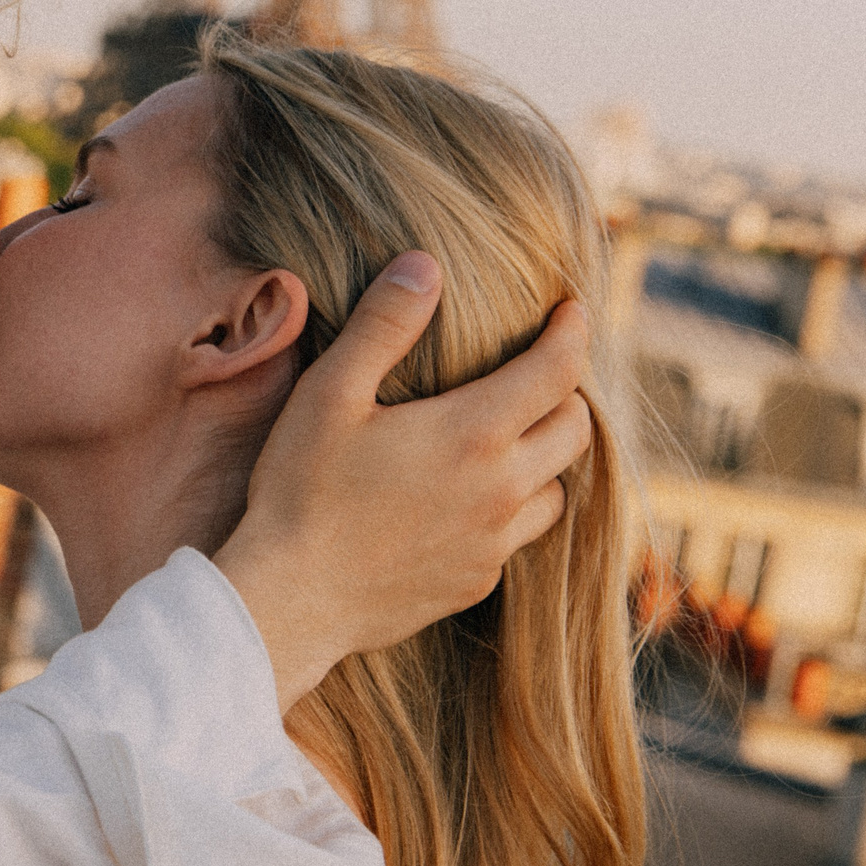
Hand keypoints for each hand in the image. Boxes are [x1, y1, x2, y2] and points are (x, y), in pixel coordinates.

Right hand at [213, 251, 592, 705]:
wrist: (290, 600)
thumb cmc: (302, 491)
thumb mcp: (330, 393)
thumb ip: (383, 325)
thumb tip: (425, 265)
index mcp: (474, 433)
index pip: (558, 370)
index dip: (571, 332)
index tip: (570, 310)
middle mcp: (501, 489)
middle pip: (575, 430)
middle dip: (566, 393)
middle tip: (539, 372)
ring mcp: (493, 544)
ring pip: (557, 490)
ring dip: (545, 458)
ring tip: (513, 439)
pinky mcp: (475, 582)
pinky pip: (517, 538)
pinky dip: (510, 509)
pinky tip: (470, 502)